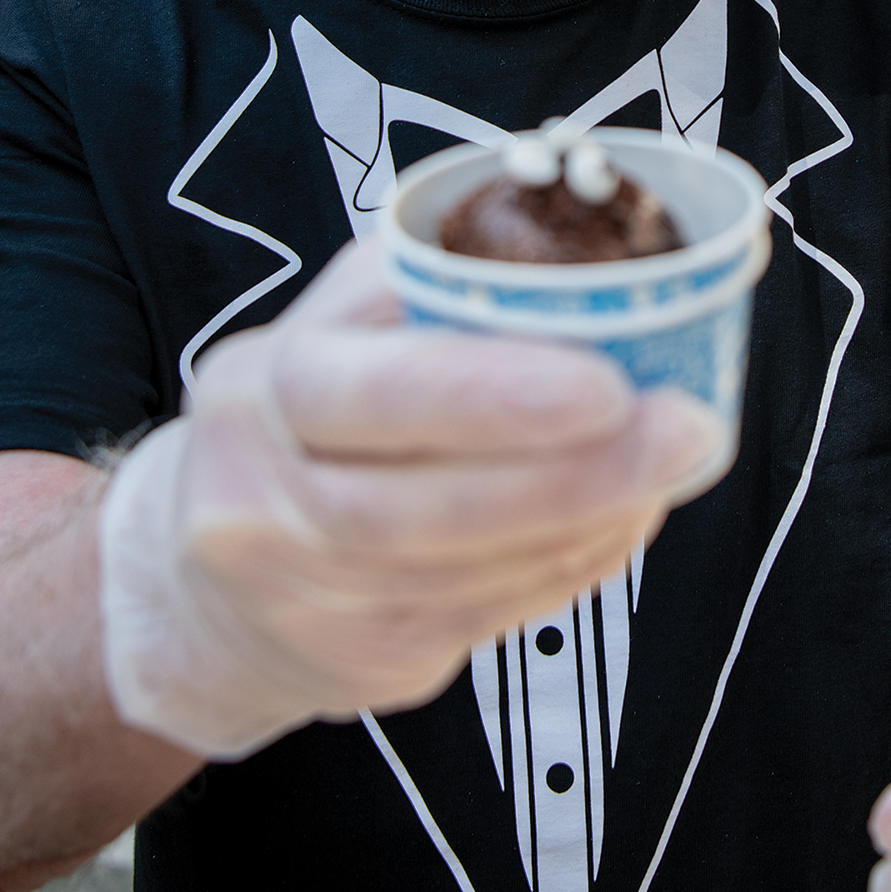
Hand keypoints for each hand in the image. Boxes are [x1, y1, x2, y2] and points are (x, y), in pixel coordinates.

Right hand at [100, 233, 719, 759]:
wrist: (204, 581)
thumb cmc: (309, 413)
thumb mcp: (339, 320)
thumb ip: (436, 278)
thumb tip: (588, 224)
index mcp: (260, 389)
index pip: (368, 395)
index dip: (488, 396)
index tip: (609, 381)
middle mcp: (260, 505)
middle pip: (420, 510)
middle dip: (572, 474)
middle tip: (685, 430)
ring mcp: (302, 603)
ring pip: (467, 576)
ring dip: (590, 520)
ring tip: (671, 465)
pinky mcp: (357, 667)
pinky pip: (486, 618)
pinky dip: (571, 567)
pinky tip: (623, 519)